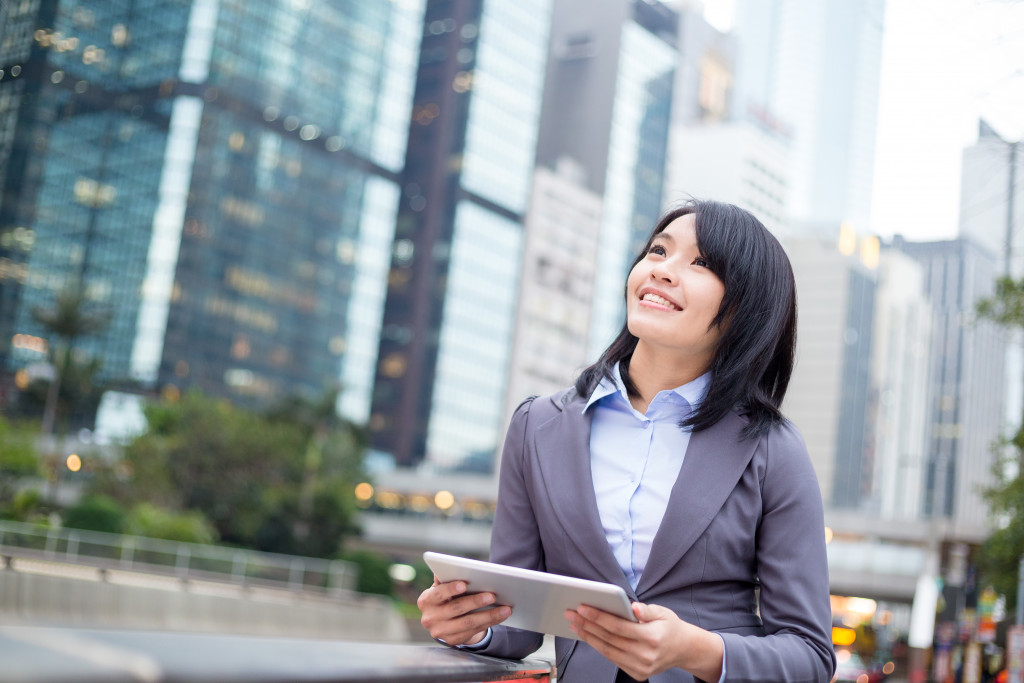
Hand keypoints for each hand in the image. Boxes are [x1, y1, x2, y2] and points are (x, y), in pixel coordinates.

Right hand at [417, 576, 511, 645]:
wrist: (441, 621)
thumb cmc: (444, 597)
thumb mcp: (440, 588)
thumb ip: (445, 579)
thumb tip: (452, 567)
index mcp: (426, 600)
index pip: (438, 594)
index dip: (451, 589)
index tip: (464, 584)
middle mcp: (430, 618)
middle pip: (456, 609)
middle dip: (475, 601)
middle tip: (492, 595)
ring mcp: (441, 632)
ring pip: (468, 623)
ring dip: (489, 615)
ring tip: (505, 608)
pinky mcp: (452, 641)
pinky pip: (473, 631)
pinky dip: (489, 623)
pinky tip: (500, 616)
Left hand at [565, 602, 722, 681]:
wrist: (684, 649)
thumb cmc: (670, 627)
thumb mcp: (663, 613)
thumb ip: (647, 610)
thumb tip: (633, 607)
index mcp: (652, 637)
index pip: (619, 627)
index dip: (599, 617)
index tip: (582, 607)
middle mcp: (646, 655)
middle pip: (609, 639)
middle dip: (587, 625)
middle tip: (571, 613)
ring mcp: (641, 667)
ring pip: (608, 651)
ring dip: (588, 637)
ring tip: (575, 624)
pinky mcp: (637, 674)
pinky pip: (613, 659)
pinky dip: (598, 647)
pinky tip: (588, 635)